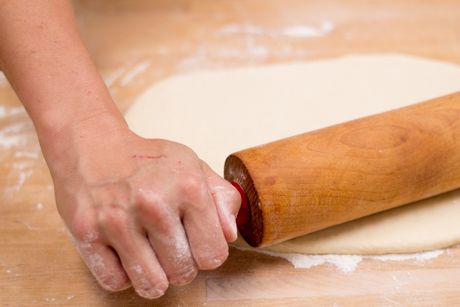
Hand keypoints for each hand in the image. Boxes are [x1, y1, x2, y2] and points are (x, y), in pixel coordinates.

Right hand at [50, 125, 239, 297]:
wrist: (92, 144)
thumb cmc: (147, 160)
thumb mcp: (193, 166)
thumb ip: (222, 198)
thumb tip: (230, 234)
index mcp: (188, 187)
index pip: (213, 255)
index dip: (207, 252)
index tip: (197, 242)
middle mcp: (154, 204)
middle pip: (183, 273)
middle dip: (181, 264)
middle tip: (169, 243)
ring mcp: (117, 221)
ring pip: (152, 285)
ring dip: (154, 274)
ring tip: (149, 251)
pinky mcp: (86, 234)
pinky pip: (116, 282)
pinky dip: (123, 273)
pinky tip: (125, 250)